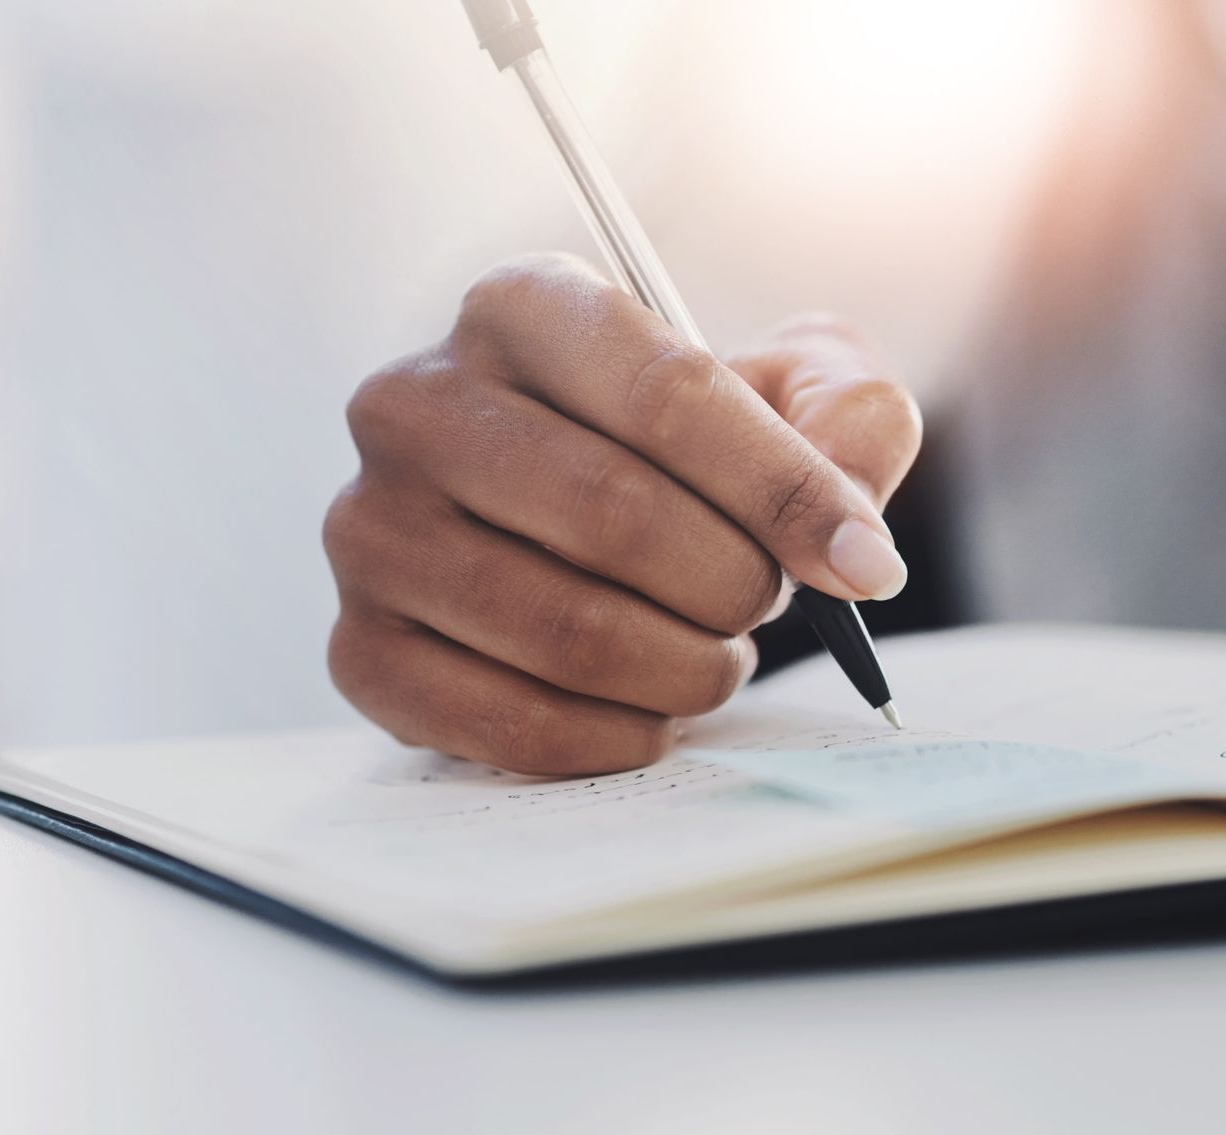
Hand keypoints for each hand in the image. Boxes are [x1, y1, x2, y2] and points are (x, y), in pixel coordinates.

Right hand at [323, 253, 921, 773]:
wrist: (581, 517)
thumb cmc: (695, 448)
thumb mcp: (793, 388)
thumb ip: (850, 417)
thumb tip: (852, 531)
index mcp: (523, 306)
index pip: (665, 393)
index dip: (783, 490)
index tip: (866, 567)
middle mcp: (414, 401)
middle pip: (614, 516)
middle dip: (733, 585)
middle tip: (765, 604)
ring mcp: (370, 528)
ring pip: (566, 630)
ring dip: (685, 668)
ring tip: (714, 654)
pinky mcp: (359, 645)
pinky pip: (508, 722)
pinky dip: (614, 737)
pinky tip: (650, 712)